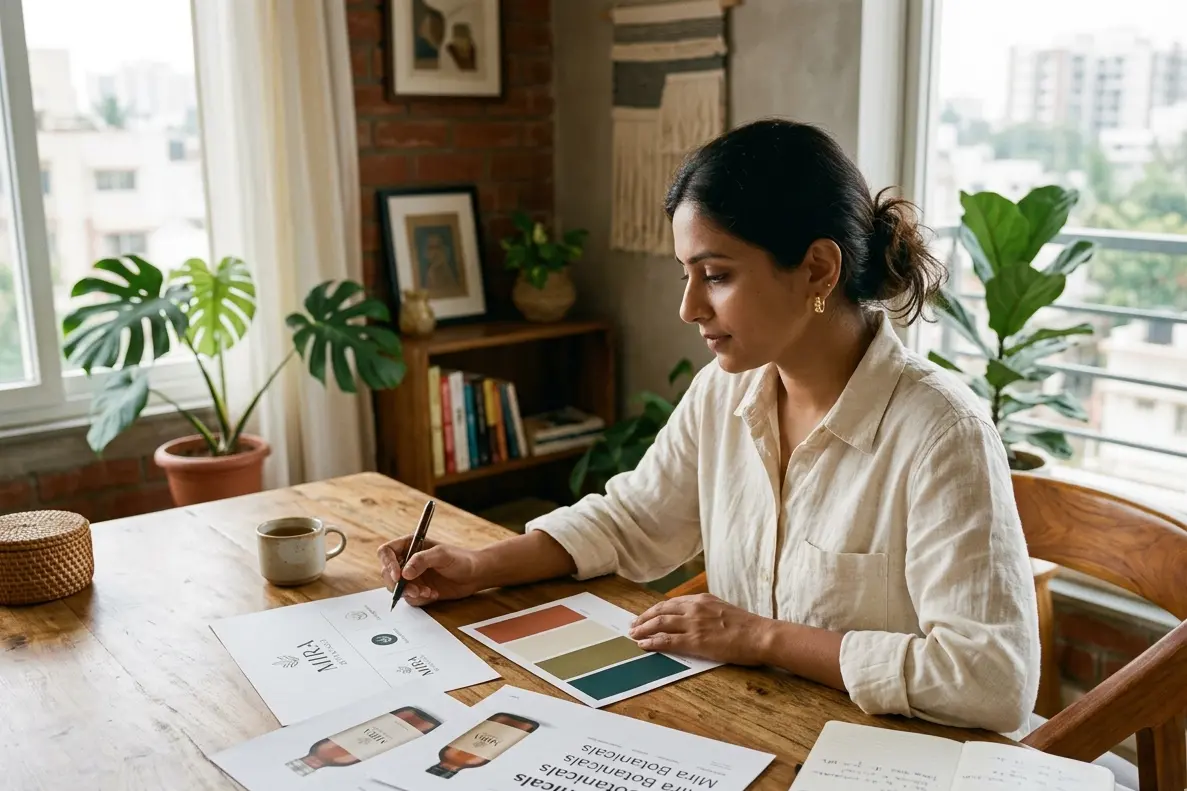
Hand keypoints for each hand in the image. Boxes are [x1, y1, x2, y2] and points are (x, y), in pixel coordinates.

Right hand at [376, 537, 486, 606]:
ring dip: (410, 593)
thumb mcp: (442, 555)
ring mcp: (412, 577)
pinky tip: (434, 594)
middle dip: (399, 584)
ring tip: (428, 592)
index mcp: (410, 545)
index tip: (397, 576)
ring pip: (397, 588)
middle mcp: (407, 561)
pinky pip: (409, 598)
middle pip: (387, 573)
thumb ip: (422, 560)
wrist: (475, 575)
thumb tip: (404, 573)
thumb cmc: (461, 559)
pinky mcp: (418, 590)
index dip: (388, 563)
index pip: (386, 552)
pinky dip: (419, 599)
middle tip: (415, 590)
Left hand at [628, 593, 769, 665]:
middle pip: (661, 611)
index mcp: (702, 599)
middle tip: (633, 625)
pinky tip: (644, 645)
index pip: (671, 603)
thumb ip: (706, 612)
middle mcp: (695, 608)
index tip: (646, 615)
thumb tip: (695, 619)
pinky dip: (653, 642)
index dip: (655, 610)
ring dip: (644, 629)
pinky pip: (667, 641)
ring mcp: (694, 624)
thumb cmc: (748, 626)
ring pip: (660, 624)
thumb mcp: (723, 610)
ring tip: (634, 635)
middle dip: (644, 618)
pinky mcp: (695, 641)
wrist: (761, 635)